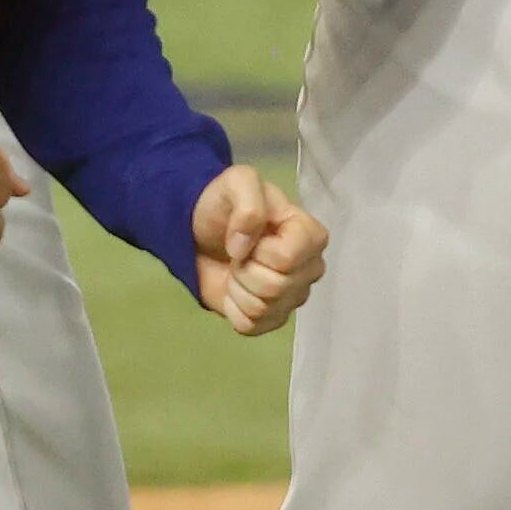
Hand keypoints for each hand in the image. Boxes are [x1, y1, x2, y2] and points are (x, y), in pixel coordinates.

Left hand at [190, 165, 326, 334]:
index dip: (259, 250)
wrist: (200, 229)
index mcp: (311, 235)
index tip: (251, 237)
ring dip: (238, 289)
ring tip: (237, 269)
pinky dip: (234, 310)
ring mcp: (293, 296)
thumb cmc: (225, 204)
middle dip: (245, 270)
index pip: (287, 260)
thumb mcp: (237, 182)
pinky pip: (252, 327)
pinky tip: (235, 291)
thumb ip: (248, 204)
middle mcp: (311, 268)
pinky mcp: (272, 317)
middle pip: (276, 287)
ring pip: (263, 309)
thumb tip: (243, 248)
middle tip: (240, 254)